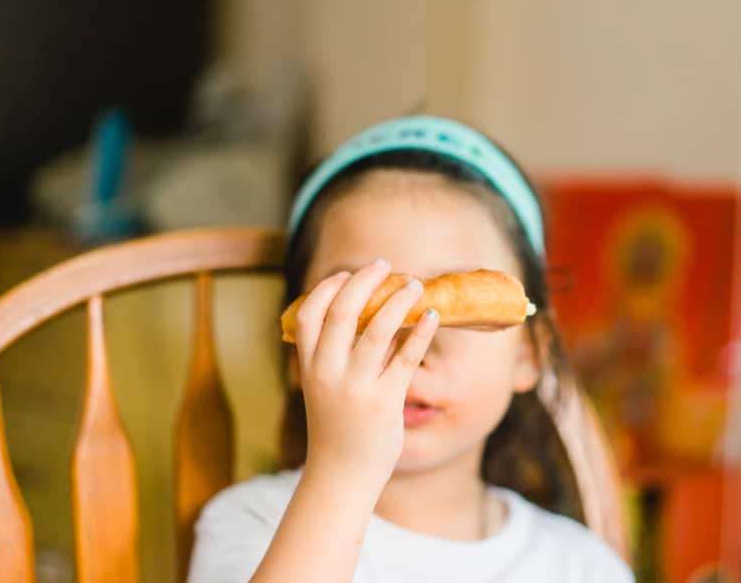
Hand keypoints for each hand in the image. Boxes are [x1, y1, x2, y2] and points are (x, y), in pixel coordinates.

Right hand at [294, 259, 439, 490]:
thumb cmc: (336, 425)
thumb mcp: (325, 386)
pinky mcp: (385, 402)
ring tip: (416, 285)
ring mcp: (356, 387)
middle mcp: (328, 372)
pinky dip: (420, 332)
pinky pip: (406, 358)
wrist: (340, 474)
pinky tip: (431, 316)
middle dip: (365, 281)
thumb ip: (339, 353)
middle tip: (385, 265)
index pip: (310, 313)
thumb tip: (370, 314)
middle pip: (343, 312)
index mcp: (309, 365)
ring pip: (378, 329)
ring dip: (398, 300)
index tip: (348, 274)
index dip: (328, 288)